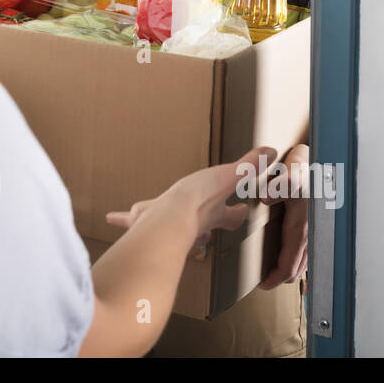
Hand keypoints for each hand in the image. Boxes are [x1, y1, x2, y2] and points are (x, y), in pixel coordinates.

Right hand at [105, 145, 278, 253]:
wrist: (168, 220)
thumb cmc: (197, 201)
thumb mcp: (229, 176)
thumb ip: (248, 165)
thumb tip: (271, 152)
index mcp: (212, 213)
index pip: (231, 215)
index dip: (238, 212)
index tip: (243, 210)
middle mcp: (191, 224)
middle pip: (201, 230)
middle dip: (202, 230)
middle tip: (202, 231)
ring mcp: (167, 226)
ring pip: (166, 223)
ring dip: (161, 221)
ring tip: (146, 217)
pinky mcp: (144, 225)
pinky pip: (133, 220)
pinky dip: (122, 218)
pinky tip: (111, 217)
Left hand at [259, 143, 308, 290]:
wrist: (323, 161)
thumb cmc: (305, 167)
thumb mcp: (292, 171)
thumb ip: (281, 183)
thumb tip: (267, 198)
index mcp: (301, 226)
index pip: (289, 264)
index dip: (275, 278)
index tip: (262, 284)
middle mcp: (310, 232)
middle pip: (297, 268)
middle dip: (280, 277)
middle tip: (264, 281)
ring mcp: (314, 230)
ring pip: (303, 261)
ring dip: (289, 268)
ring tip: (274, 271)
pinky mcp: (314, 226)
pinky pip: (307, 250)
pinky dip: (297, 259)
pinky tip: (288, 254)